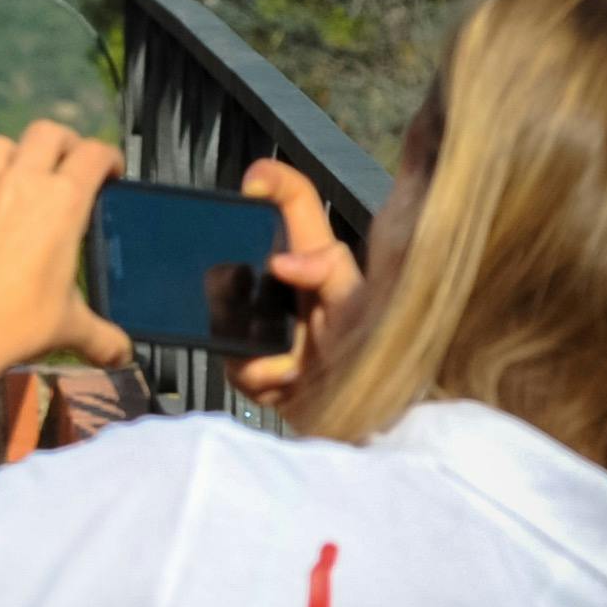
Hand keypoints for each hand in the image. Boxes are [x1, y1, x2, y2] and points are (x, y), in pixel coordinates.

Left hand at [0, 120, 131, 382]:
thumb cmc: (19, 323)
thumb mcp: (72, 327)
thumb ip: (104, 337)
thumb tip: (123, 356)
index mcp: (63, 201)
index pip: (93, 154)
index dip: (107, 157)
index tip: (111, 172)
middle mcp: (21, 182)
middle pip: (46, 132)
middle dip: (62, 142)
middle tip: (67, 163)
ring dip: (13, 154)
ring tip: (19, 177)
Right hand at [229, 158, 364, 402]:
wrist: (372, 427)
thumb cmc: (382, 360)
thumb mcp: (362, 309)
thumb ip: (331, 272)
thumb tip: (282, 261)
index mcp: (317, 260)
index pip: (295, 202)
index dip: (273, 179)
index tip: (250, 182)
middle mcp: (287, 285)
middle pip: (238, 258)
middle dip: (237, 292)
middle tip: (269, 327)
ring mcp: (265, 322)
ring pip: (225, 317)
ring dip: (253, 351)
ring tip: (290, 370)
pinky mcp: (251, 359)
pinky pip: (230, 360)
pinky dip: (255, 379)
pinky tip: (282, 386)